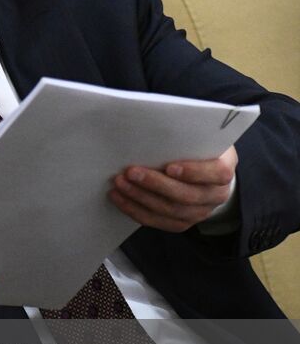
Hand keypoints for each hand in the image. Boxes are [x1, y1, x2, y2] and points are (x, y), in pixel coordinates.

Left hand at [109, 146, 236, 231]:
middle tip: (130, 172)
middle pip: (188, 195)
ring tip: (119, 185)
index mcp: (224, 168)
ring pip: (172, 211)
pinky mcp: (184, 222)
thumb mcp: (197, 137)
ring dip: (141, 198)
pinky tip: (119, 199)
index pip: (217, 173)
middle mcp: (217, 194)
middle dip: (155, 184)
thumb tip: (153, 121)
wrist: (203, 172)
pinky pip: (160, 222)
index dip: (194, 172)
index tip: (170, 167)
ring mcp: (201, 211)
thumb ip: (185, 134)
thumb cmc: (194, 148)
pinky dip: (137, 211)